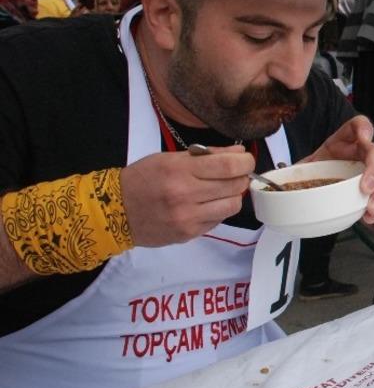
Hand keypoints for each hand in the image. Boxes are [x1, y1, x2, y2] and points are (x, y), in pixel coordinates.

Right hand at [121, 145, 253, 246]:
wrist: (114, 211)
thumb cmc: (143, 178)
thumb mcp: (170, 158)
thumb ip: (207, 155)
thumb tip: (239, 153)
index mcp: (180, 170)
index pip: (228, 166)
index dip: (245, 162)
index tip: (246, 160)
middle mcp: (185, 195)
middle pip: (235, 186)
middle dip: (241, 177)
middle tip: (234, 174)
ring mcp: (187, 217)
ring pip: (232, 205)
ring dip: (233, 196)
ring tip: (221, 190)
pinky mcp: (188, 233)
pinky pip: (218, 220)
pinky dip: (219, 210)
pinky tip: (206, 204)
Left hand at [302, 116, 373, 224]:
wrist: (343, 184)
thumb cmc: (327, 169)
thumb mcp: (312, 166)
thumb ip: (297, 170)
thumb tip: (270, 182)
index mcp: (345, 142)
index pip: (358, 126)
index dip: (363, 129)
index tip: (363, 137)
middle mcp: (363, 153)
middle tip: (366, 187)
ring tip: (370, 208)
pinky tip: (369, 216)